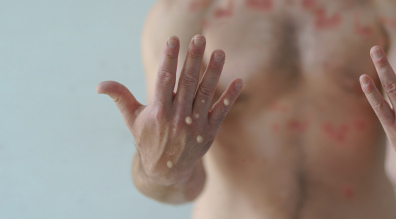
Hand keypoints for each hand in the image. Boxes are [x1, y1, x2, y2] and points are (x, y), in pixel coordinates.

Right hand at [96, 35, 242, 183]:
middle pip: (187, 83)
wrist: (167, 171)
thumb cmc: (148, 139)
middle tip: (200, 38)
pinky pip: (222, 111)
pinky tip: (239, 81)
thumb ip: (120, 97)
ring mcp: (195, 124)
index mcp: (158, 111)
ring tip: (219, 53)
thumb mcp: (133, 119)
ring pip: (206, 94)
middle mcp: (178, 117)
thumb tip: (99, 85)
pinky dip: (230, 97)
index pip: (164, 79)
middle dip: (194, 59)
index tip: (174, 39)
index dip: (169, 59)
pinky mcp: (209, 131)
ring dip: (214, 73)